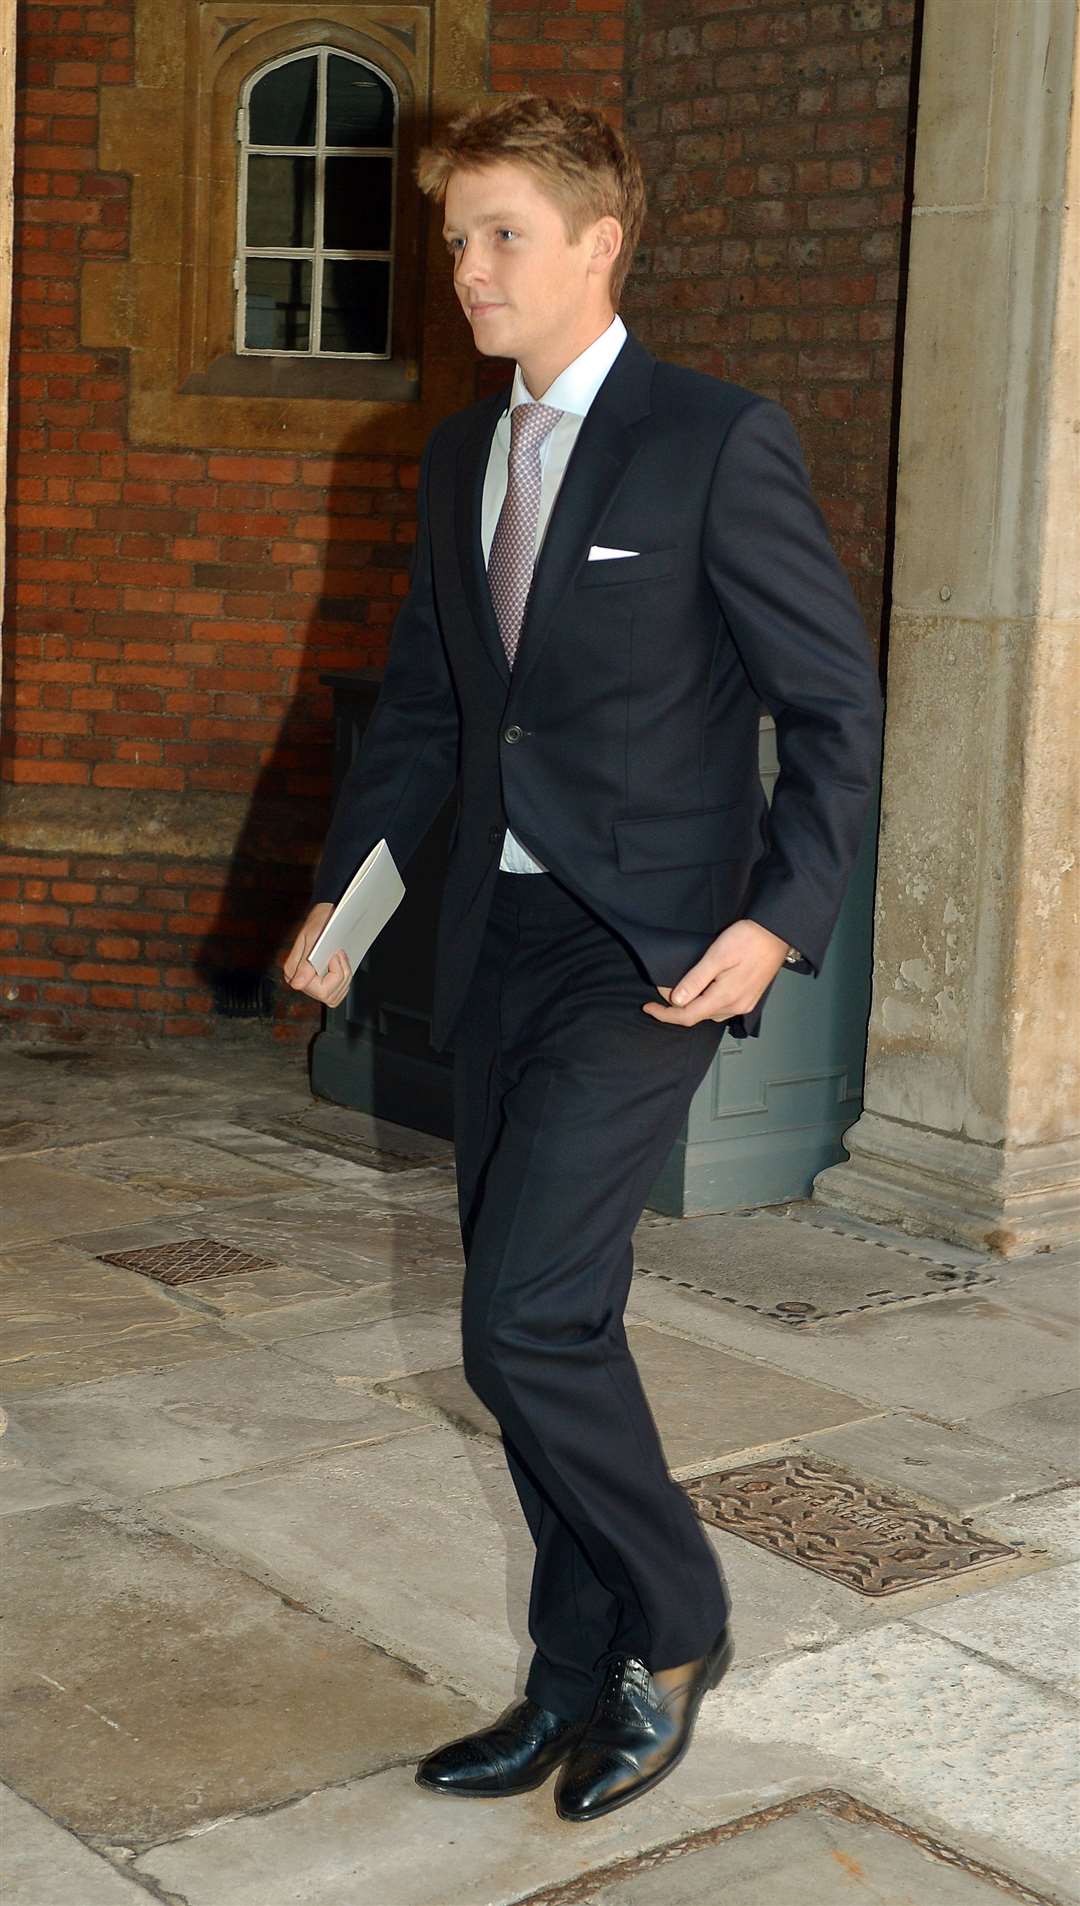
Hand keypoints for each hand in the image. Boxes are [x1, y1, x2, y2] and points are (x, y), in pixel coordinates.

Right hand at [282, 902, 352, 1007]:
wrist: (327, 915)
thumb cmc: (319, 922)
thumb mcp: (313, 938)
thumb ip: (306, 963)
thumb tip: (297, 984)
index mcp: (293, 972)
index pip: (319, 989)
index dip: (334, 975)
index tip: (335, 955)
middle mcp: (301, 981)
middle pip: (327, 996)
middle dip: (341, 976)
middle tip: (339, 954)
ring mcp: (311, 983)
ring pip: (333, 997)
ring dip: (344, 979)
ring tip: (340, 957)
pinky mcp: (322, 982)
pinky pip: (336, 993)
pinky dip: (344, 981)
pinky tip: (342, 965)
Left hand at [642, 918, 790, 1025]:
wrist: (776, 933)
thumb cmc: (748, 939)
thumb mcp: (716, 956)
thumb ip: (695, 980)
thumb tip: (676, 1000)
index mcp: (725, 997)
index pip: (687, 1016)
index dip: (665, 1014)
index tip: (648, 1007)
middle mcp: (736, 1006)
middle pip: (698, 1016)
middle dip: (676, 1008)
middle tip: (662, 990)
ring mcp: (744, 1004)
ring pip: (710, 1013)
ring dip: (692, 1006)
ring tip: (679, 991)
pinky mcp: (750, 998)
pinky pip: (722, 1008)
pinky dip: (706, 1003)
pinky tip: (702, 992)